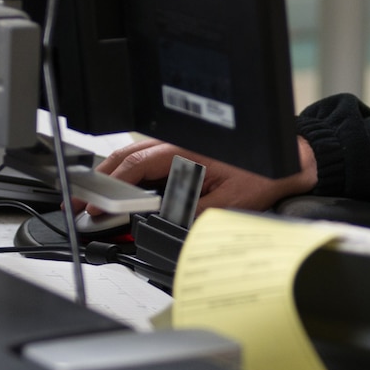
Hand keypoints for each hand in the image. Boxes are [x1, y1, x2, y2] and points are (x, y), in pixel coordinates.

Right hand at [95, 136, 317, 211]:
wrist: (290, 159)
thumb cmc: (262, 174)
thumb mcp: (225, 203)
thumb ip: (190, 214)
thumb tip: (161, 225)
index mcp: (181, 152)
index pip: (133, 169)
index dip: (109, 191)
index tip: (94, 209)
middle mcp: (175, 144)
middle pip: (124, 160)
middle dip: (98, 182)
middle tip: (80, 206)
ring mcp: (177, 146)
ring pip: (133, 159)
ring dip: (112, 179)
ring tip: (94, 202)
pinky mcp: (183, 152)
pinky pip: (148, 161)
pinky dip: (130, 176)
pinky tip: (124, 192)